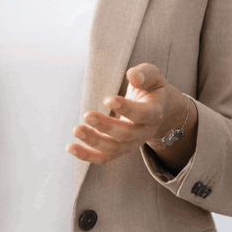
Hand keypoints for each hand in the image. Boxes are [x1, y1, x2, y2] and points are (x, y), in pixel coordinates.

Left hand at [68, 64, 190, 164]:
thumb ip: (144, 74)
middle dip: (106, 126)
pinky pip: (104, 157)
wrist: (160, 108)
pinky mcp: (119, 149)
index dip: (127, 109)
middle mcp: (144, 132)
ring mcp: (132, 143)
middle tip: (87, 115)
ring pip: (113, 148)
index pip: (143, 114)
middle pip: (126, 134)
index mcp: (154, 112)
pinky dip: (87, 155)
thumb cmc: (152, 88)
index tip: (108, 100)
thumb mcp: (153, 76)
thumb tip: (133, 76)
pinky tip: (71, 148)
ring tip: (77, 130)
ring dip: (93, 141)